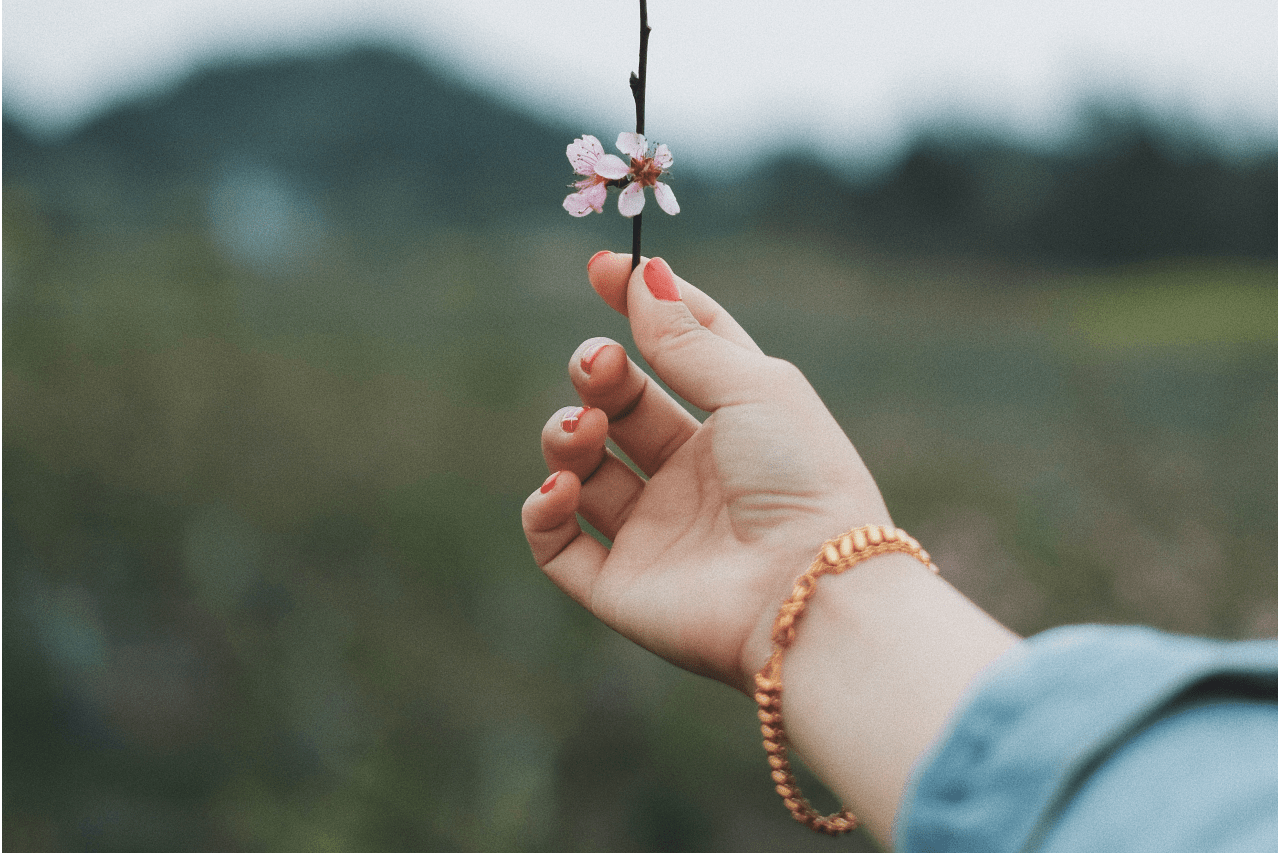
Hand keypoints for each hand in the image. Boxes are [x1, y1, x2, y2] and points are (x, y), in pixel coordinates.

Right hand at [522, 253, 893, 693]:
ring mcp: (654, 533)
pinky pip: (556, 542)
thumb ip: (687, 336)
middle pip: (621, 408)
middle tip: (599, 365)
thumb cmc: (800, 478)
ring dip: (565, 435)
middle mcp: (691, 479)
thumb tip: (643, 272)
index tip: (603, 268)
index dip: (644, 308)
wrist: (809, 589)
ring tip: (584, 431)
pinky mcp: (619, 586)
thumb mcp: (752, 387)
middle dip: (598, 375)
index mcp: (735, 427)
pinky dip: (543, 508)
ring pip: (581, 468)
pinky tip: (563, 486)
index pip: (681, 354)